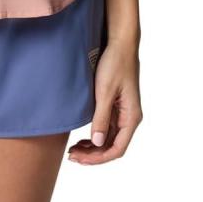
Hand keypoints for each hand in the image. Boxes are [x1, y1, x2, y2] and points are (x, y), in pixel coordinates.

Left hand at [67, 37, 142, 164]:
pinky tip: (82, 137)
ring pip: (108, 138)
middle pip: (112, 146)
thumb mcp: (105, 90)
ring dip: (93, 147)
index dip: (98, 158)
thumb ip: (101, 117)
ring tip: (74, 150)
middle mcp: (129, 117)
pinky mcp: (116, 104)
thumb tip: (97, 143)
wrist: (120, 42)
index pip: (117, 149)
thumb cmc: (114, 63)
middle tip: (71, 156)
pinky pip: (106, 127)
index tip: (80, 159)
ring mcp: (123, 112)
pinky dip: (95, 135)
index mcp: (131, 117)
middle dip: (93, 155)